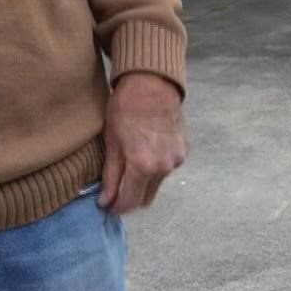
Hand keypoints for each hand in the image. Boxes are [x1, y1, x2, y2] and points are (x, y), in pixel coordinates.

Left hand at [99, 73, 186, 214]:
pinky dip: (156, 167)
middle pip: (146, 197)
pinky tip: (146, 150)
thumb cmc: (125, 109)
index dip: (117, 207)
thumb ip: (111, 176)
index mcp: (143, 167)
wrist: (152, 83)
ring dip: (144, 181)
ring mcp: (177, 159)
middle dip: (131, 197)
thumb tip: (106, 201)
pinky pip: (167, 168)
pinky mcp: (183, 150)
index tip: (108, 205)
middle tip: (116, 188)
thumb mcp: (112, 142)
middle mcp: (164, 168)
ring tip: (131, 163)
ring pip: (157, 183)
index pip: (131, 202)